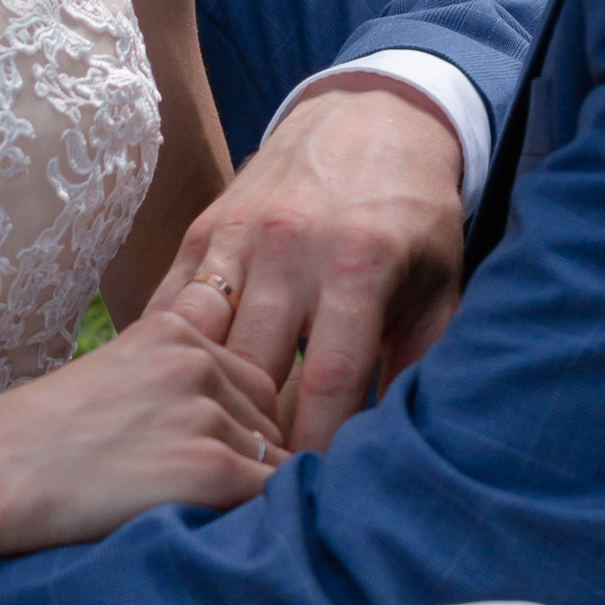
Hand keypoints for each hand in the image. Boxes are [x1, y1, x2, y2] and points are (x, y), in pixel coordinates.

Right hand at [0, 307, 288, 557]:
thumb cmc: (32, 443)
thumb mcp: (104, 378)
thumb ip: (161, 380)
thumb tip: (212, 416)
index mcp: (171, 331)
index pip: (251, 374)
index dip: (241, 418)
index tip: (217, 451)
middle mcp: (195, 360)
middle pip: (271, 414)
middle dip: (253, 453)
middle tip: (207, 492)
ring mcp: (204, 413)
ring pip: (274, 457)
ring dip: (251, 491)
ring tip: (206, 516)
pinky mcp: (209, 467)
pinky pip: (272, 495)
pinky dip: (260, 518)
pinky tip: (226, 532)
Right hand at [147, 78, 465, 452]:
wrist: (366, 114)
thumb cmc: (411, 212)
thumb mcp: (437, 281)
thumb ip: (421, 356)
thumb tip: (402, 439)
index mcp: (357, 264)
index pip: (328, 381)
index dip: (317, 446)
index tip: (312, 491)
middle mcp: (292, 248)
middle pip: (256, 371)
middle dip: (257, 435)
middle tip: (257, 483)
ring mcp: (240, 237)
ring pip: (206, 342)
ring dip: (207, 401)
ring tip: (210, 450)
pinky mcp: (205, 230)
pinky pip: (172, 306)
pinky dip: (170, 355)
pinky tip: (168, 396)